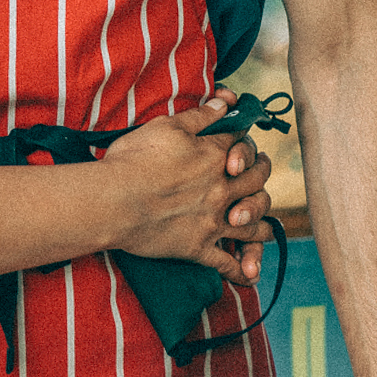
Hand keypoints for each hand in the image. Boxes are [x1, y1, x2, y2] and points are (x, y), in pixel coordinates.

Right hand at [106, 92, 273, 287]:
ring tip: (263, 224)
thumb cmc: (134, 160)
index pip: (242, 143)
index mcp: (215, 155)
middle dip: (261, 173)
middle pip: (257, 181)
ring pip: (254, 224)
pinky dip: (242, 270)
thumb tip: (227, 101)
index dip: (243, 139)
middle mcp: (222, 189)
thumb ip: (201, 115)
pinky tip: (250, 275)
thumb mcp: (166, 126)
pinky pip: (227, 263)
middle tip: (259, 171)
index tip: (240, 139)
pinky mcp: (198, 248)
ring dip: (262, 222)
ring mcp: (213, 221)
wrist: (113, 201)